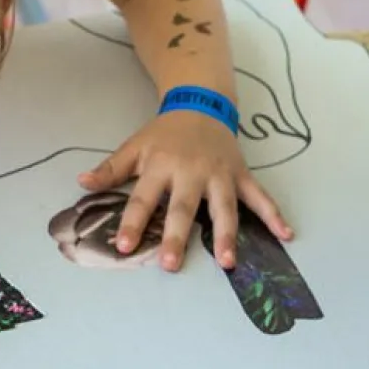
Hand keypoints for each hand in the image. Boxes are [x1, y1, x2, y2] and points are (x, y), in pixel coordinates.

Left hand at [78, 109, 290, 271]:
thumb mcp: (135, 146)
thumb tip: (82, 183)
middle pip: (183, 208)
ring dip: (227, 234)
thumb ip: (111, 169)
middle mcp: (191, 172)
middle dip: (177, 236)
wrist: (200, 104)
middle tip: (171, 264)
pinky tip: (286, 234)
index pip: (143, 198)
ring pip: (224, 207)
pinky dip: (274, 215)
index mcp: (161, 166)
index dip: (133, 222)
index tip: (124, 246)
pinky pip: (259, 197)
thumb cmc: (164, 133)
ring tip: (228, 262)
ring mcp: (219, 175)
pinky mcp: (241, 175)